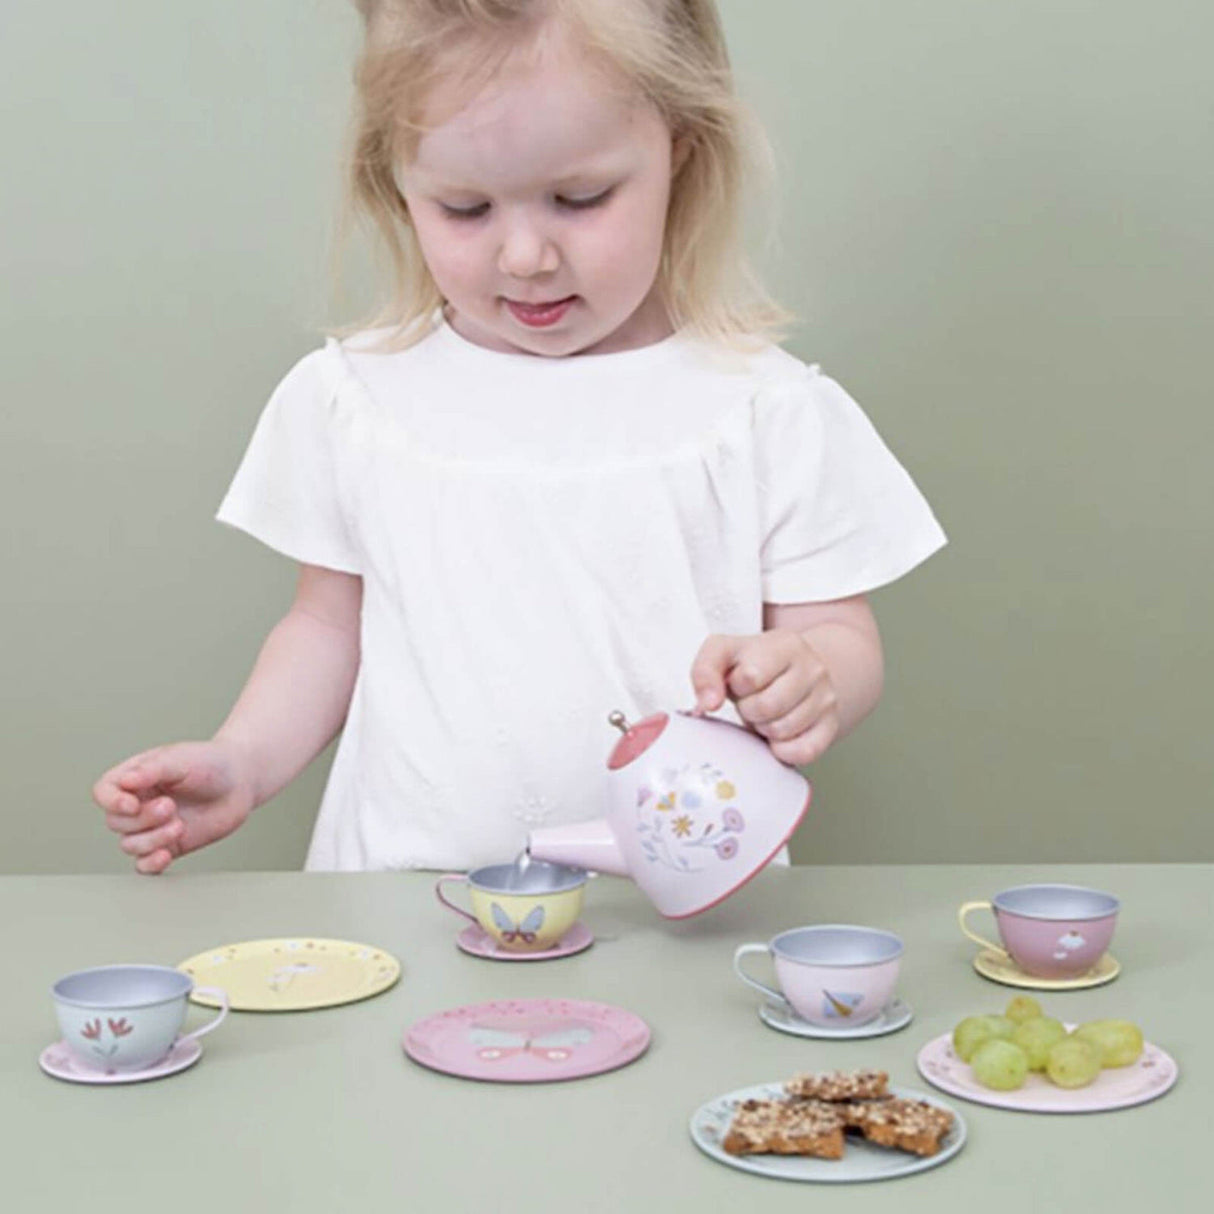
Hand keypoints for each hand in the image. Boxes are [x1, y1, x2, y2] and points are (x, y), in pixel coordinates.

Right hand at [92, 739, 255, 873]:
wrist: (241, 781)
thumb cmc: (211, 763)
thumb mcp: (180, 759)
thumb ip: (152, 769)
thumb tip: (124, 781)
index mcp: (135, 778)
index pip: (104, 792)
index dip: (111, 802)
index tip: (133, 804)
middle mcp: (139, 803)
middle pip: (117, 822)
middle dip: (142, 819)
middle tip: (170, 806)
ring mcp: (152, 827)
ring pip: (130, 845)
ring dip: (152, 839)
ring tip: (180, 824)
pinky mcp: (169, 845)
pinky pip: (146, 865)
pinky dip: (151, 864)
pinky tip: (166, 855)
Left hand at [689, 629, 838, 764]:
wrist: (800, 670)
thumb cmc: (758, 665)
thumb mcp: (725, 653)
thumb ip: (705, 671)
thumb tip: (706, 704)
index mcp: (785, 645)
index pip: (751, 676)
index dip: (737, 685)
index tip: (740, 680)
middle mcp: (812, 668)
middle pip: (767, 707)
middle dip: (749, 709)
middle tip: (753, 700)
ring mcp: (826, 698)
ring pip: (782, 731)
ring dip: (765, 728)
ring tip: (768, 712)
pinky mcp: (831, 726)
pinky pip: (803, 752)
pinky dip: (783, 750)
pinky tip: (780, 733)